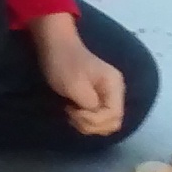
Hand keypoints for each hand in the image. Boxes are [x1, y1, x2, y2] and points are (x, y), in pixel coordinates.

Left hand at [32, 14, 125, 137]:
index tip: (75, 110)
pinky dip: (85, 120)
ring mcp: (108, 96)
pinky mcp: (99, 100)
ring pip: (105, 124)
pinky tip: (73, 112)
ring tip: (71, 112)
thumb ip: (90, 105)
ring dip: (87, 124)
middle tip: (72, 113)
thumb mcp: (75, 86)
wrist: (55, 47)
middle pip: (112, 123)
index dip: (94, 120)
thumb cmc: (64, 64)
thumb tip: (95, 115)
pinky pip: (98, 119)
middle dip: (91, 124)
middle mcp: (116, 93)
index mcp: (114, 86)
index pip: (114, 116)